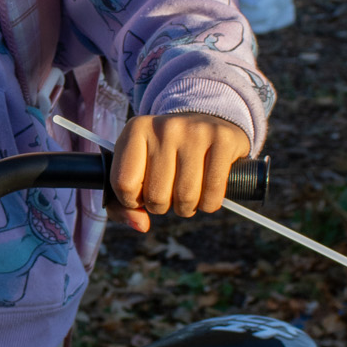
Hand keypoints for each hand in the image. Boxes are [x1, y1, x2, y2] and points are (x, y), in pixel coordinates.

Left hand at [108, 113, 250, 233]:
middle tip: (169, 192)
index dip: (133, 200)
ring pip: (185, 198)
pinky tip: (207, 191)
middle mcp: (165, 127)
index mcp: (136, 130)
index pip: (123, 184)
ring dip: (186, 207)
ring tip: (187, 192)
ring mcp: (195, 131)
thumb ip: (123, 203)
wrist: (208, 120)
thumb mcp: (137, 167)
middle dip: (163, 206)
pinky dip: (209, 204)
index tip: (142, 192)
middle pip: (156, 196)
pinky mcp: (223, 140)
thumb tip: (141, 226)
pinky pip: (213, 195)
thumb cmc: (166, 153)